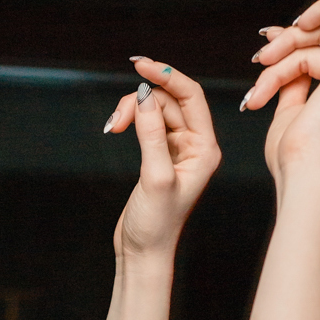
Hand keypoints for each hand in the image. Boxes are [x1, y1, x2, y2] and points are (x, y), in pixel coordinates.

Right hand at [105, 60, 221, 260]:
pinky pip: (146, 123)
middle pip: (169, 100)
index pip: (191, 96)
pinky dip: (130, 120)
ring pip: (154, 109)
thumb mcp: (154, 176)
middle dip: (141, 99)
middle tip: (117, 117)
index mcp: (205, 149)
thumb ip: (151, 133)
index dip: (166, 75)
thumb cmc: (156, 224)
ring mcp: (176, 150)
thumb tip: (144, 94)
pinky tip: (115, 128)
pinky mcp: (158, 155)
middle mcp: (195, 146)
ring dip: (131, 110)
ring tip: (113, 126)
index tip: (140, 65)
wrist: (143, 253)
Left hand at [242, 0, 319, 189]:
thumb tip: (283, 61)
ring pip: (319, 35)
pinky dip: (319, 9)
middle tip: (258, 61)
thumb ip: (292, 84)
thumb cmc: (294, 156)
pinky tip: (296, 24)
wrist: (302, 172)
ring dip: (284, 52)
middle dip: (285, 45)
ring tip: (262, 85)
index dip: (291, 44)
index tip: (264, 52)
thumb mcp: (289, 112)